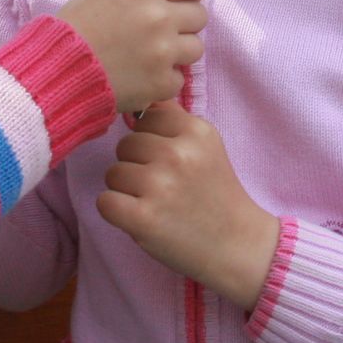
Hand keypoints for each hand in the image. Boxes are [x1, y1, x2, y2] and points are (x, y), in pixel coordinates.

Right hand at [56, 0, 204, 115]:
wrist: (54, 74)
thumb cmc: (73, 29)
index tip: (175, 1)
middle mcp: (159, 15)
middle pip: (199, 15)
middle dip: (183, 23)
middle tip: (158, 32)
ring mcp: (164, 51)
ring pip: (195, 47)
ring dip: (178, 52)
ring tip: (150, 56)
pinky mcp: (163, 83)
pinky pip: (179, 78)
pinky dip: (164, 79)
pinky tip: (141, 77)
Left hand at [96, 103, 280, 309]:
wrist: (238, 244)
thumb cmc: (216, 194)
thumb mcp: (207, 147)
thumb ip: (175, 121)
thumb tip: (141, 97)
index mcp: (196, 131)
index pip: (146, 118)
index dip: (151, 141)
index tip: (169, 162)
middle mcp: (177, 154)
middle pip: (125, 145)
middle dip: (136, 165)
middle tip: (163, 187)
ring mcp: (159, 185)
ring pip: (113, 173)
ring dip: (126, 190)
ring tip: (156, 204)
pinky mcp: (143, 217)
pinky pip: (105, 201)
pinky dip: (116, 212)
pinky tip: (140, 218)